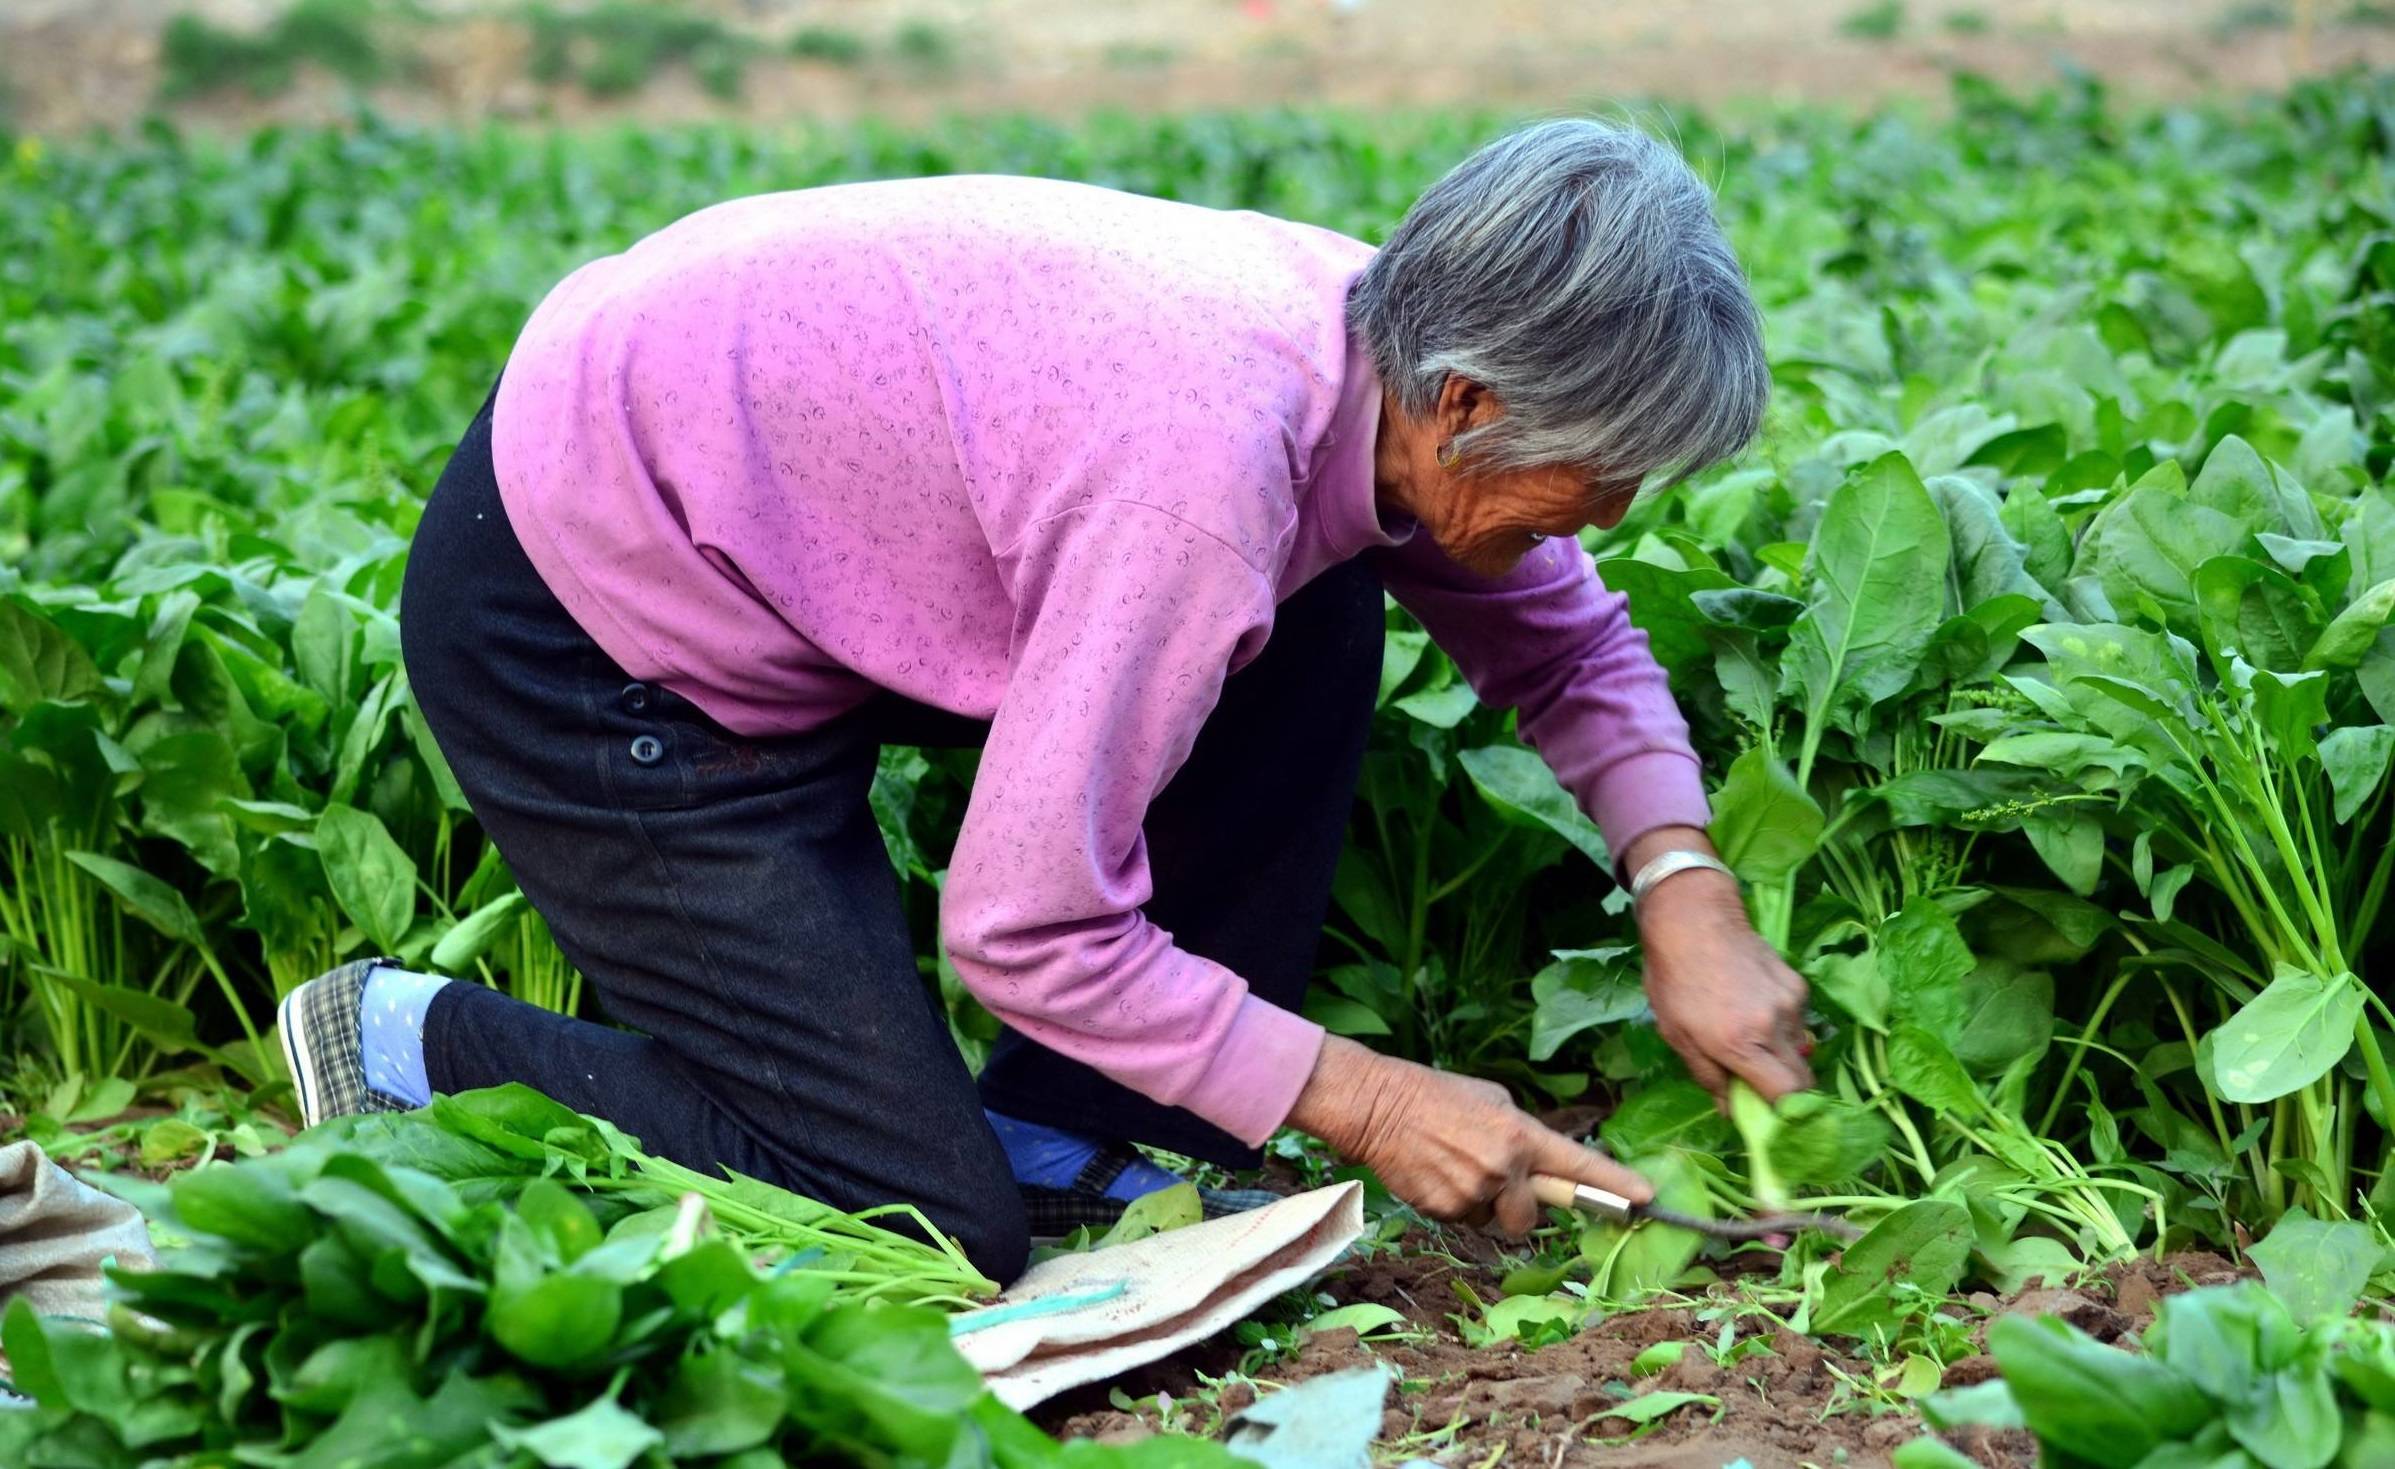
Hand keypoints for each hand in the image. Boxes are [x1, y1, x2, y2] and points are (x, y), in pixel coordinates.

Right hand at [1288, 1036, 1652, 1233]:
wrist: (1379, 1107)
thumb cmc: (1438, 1096)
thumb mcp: (1493, 1102)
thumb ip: (1523, 1138)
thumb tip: (1544, 1168)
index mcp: (1519, 1134)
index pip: (1577, 1166)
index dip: (1615, 1185)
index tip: (1646, 1199)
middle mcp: (1503, 1167)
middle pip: (1530, 1217)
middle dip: (1517, 1207)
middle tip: (1492, 1180)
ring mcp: (1473, 1192)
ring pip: (1493, 1221)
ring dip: (1481, 1204)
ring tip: (1453, 1168)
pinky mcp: (1444, 1210)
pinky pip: (1463, 1221)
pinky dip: (1454, 1205)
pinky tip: (1435, 1176)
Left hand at [1625, 827, 1813, 1102]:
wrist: (1695, 920)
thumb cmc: (1674, 980)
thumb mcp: (1677, 1035)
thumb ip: (1708, 1077)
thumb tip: (1731, 1111)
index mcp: (1740, 1045)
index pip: (1787, 1097)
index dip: (1786, 1116)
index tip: (1776, 1123)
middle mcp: (1774, 1028)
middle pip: (1802, 1080)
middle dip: (1788, 1093)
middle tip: (1763, 1090)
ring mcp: (1790, 1005)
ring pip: (1799, 1049)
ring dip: (1781, 1056)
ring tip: (1749, 1037)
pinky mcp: (1798, 985)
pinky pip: (1798, 1021)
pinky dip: (1782, 1027)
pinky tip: (1754, 1009)